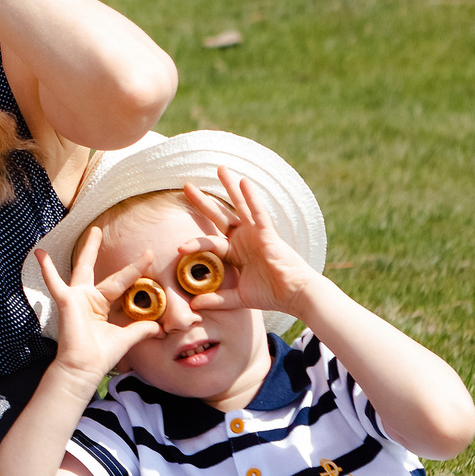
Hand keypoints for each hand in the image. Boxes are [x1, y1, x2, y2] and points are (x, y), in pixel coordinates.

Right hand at [35, 227, 165, 381]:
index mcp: (100, 305)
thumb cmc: (100, 355)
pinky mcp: (66, 301)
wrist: (84, 368)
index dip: (135, 269)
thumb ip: (140, 329)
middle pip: (97, 268)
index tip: (149, 255)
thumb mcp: (126, 338)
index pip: (121, 282)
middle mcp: (87, 298)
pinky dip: (47, 269)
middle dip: (97, 249)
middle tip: (99, 230)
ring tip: (86, 231)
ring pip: (82, 268)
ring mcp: (76, 298)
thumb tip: (159, 327)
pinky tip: (40, 253)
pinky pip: (54, 282)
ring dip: (84, 250)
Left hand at [180, 169, 317, 316]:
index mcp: (235, 252)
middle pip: (219, 216)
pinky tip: (243, 182)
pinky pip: (258, 212)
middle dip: (203, 201)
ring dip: (230, 187)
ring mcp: (256, 234)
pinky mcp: (268, 233)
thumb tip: (193, 306)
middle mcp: (243, 239)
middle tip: (186, 185)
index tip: (179, 248)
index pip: (210, 242)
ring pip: (240, 206)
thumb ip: (217, 299)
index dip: (194, 243)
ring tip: (220, 168)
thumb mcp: (238, 297)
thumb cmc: (271, 294)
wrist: (295, 295)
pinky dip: (251, 198)